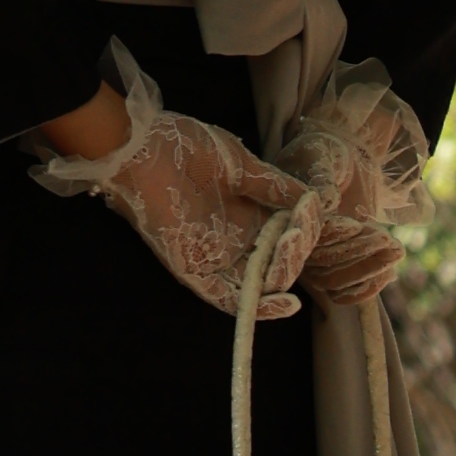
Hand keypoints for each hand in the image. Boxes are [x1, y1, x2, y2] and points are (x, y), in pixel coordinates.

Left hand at [29, 41, 329, 315]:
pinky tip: (288, 301)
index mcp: (244, 215)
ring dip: (281, 275)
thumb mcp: (243, 167)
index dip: (303, 234)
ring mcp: (211, 257)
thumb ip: (277, 188)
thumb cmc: (185, 149)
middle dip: (294, 253)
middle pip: (275, 264)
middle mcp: (231, 240)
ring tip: (291, 250)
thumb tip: (316, 203)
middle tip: (298, 232)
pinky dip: (258, 308)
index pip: (284, 238)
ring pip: (257, 284)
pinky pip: (226, 299)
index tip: (315, 215)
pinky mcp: (192, 269)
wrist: (139, 147)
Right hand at [269, 73, 430, 307]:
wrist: (342, 161)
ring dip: (367, 269)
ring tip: (395, 248)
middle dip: (354, 253)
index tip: (355, 225)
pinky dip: (367, 288)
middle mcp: (290, 245)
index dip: (328, 235)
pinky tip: (389, 272)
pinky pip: (344, 292)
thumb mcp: (321, 156)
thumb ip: (320, 175)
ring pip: (333, 282)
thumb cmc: (325, 152)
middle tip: (383, 237)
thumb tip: (324, 197)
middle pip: (317, 265)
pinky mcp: (333, 268)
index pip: (296, 239)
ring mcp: (313, 260)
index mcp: (279, 219)